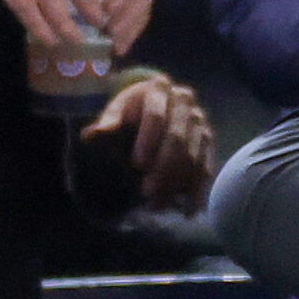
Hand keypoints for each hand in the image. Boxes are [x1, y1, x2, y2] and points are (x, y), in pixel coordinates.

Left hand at [82, 75, 213, 209]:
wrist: (158, 104)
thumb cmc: (132, 110)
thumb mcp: (117, 111)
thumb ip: (108, 122)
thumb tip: (91, 136)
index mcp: (159, 89)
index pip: (155, 115)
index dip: (148, 140)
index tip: (138, 165)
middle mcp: (185, 102)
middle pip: (177, 138)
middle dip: (163, 168)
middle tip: (148, 193)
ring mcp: (199, 121)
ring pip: (192, 155)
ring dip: (177, 183)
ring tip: (159, 204)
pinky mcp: (208, 140)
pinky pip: (205, 165)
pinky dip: (197, 188)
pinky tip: (188, 209)